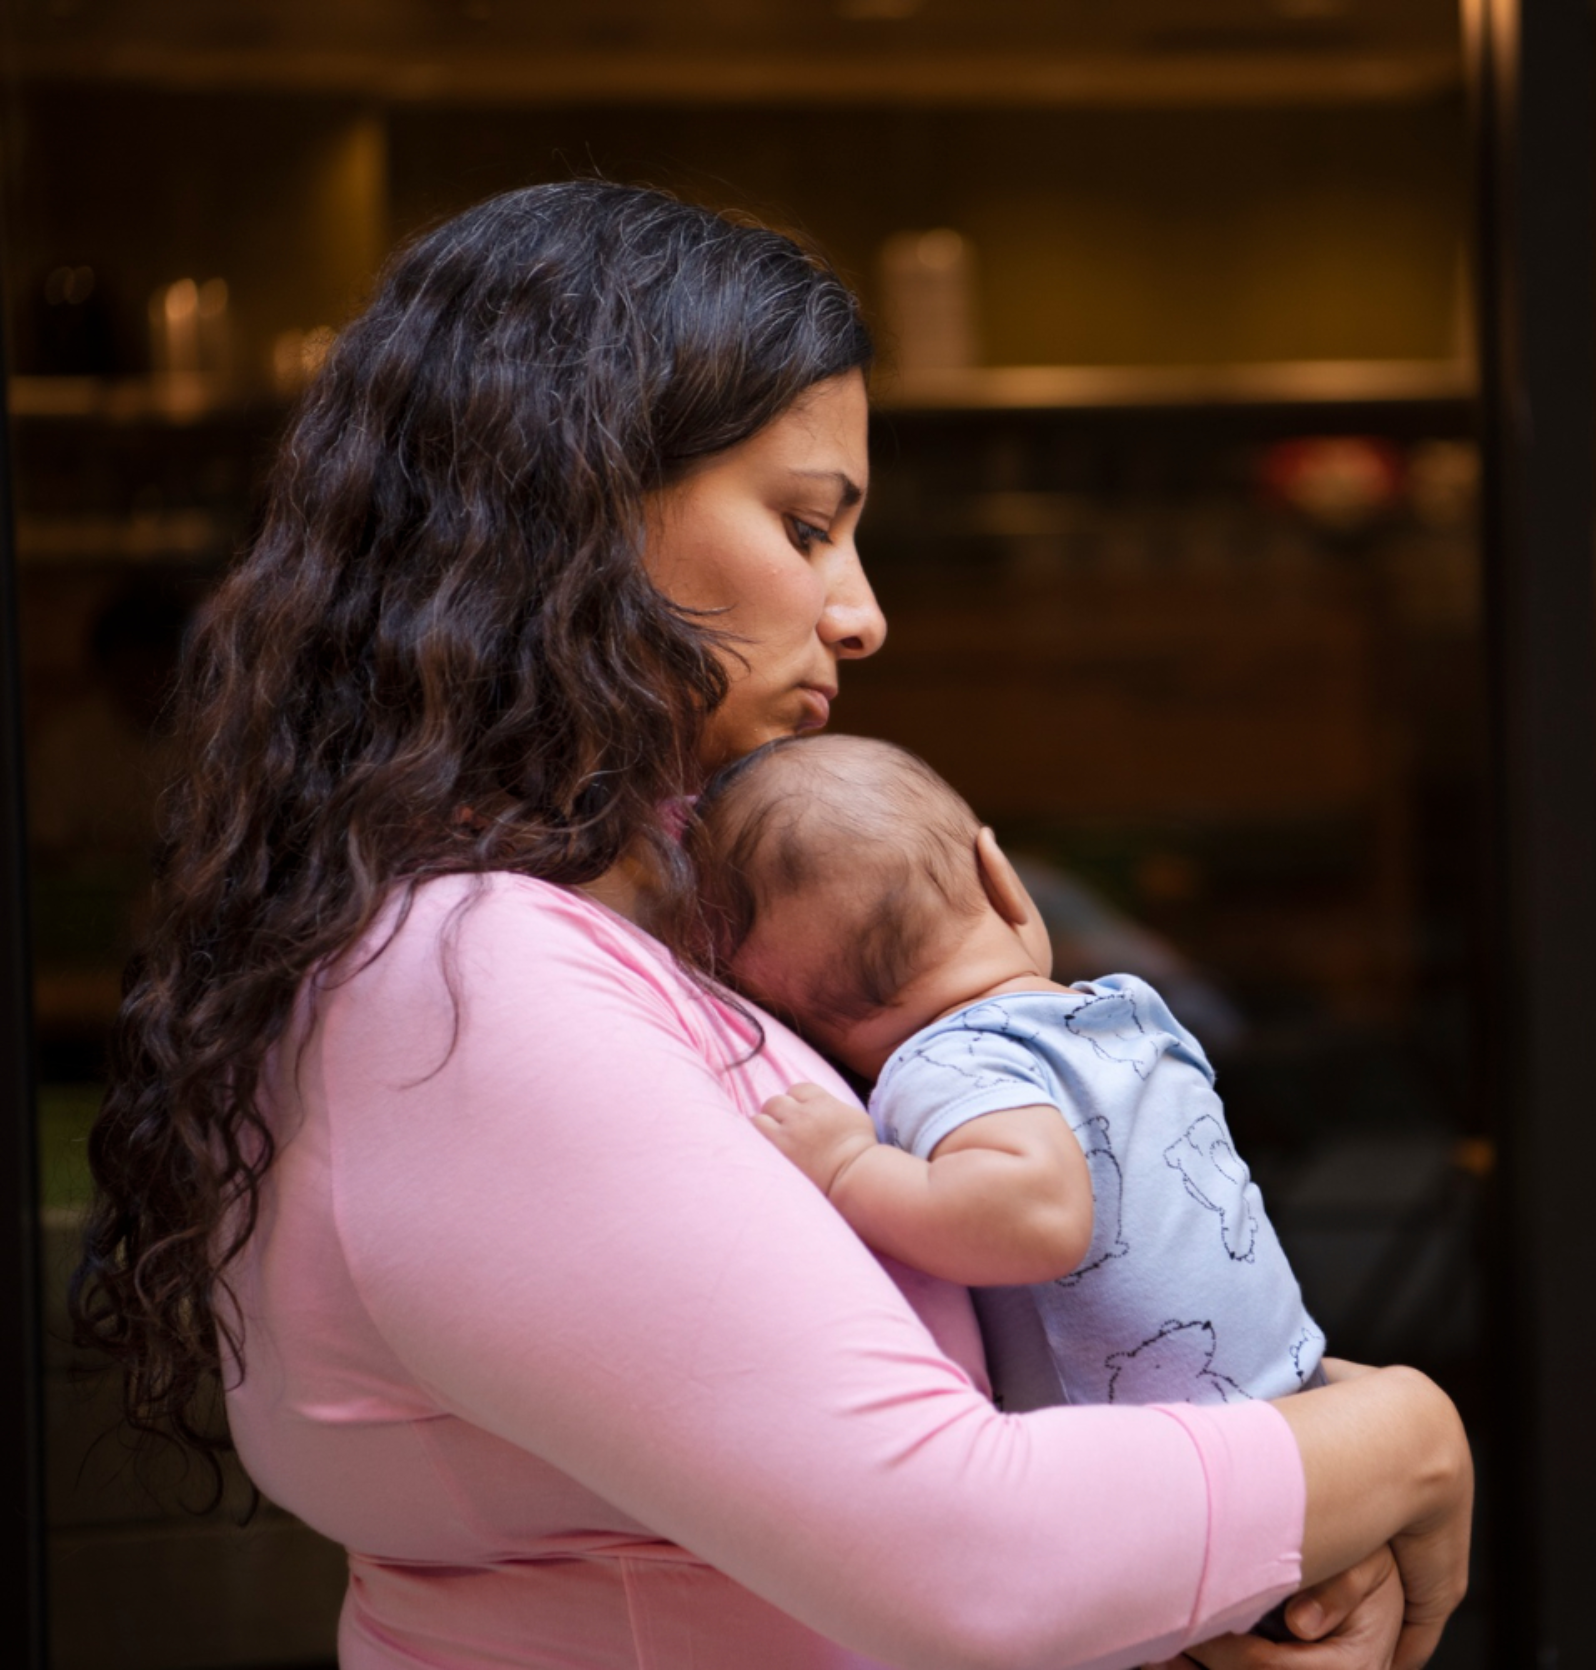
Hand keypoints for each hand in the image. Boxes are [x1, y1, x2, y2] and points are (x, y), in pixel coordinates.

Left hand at [755, 1083, 878, 1197]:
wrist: (855, 1174)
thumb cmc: (861, 1150)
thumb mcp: (855, 1117)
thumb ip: (835, 1106)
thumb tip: (828, 1107)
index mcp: (822, 1101)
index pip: (797, 1090)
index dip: (796, 1102)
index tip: (799, 1115)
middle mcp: (802, 1112)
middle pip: (776, 1101)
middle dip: (778, 1114)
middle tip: (783, 1130)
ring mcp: (788, 1131)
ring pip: (762, 1116)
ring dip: (764, 1125)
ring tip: (770, 1139)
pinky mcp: (779, 1150)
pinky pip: (755, 1133)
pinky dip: (756, 1138)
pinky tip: (760, 1148)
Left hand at [1145, 1545, 1404, 1669]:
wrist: (1383, 1593)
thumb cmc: (1369, 1568)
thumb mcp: (1366, 1566)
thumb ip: (1340, 1589)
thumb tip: (1302, 1624)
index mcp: (1355, 1666)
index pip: (1271, 1667)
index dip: (1222, 1650)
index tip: (1185, 1624)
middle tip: (1155, 1647)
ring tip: (1156, 1660)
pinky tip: (1177, 1664)